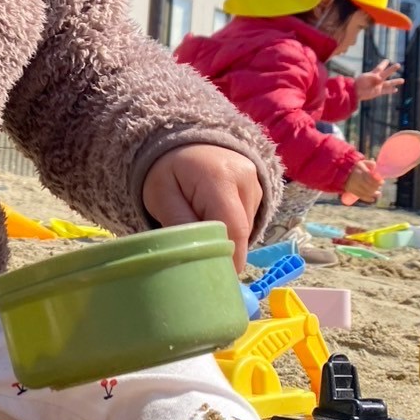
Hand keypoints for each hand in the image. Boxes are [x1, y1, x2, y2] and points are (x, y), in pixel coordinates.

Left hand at [141, 144, 262, 272]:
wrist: (183, 139)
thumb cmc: (166, 170)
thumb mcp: (160, 196)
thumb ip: (178, 225)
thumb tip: (196, 259)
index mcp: (219, 177)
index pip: (232, 229)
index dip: (227, 258)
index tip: (217, 279)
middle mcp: (246, 178)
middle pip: (241, 231)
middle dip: (224, 251)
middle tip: (202, 263)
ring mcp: (256, 182)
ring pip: (246, 228)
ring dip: (226, 237)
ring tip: (201, 228)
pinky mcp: (259, 189)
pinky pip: (247, 219)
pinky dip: (231, 227)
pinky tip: (212, 218)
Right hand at [343, 159, 382, 202]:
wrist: (343, 172)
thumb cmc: (356, 168)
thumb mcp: (362, 163)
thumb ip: (370, 164)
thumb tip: (376, 167)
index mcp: (360, 170)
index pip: (370, 177)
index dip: (377, 181)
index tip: (382, 182)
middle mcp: (356, 178)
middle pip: (369, 186)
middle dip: (376, 187)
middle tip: (380, 187)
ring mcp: (353, 185)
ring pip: (365, 192)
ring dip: (373, 194)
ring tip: (378, 193)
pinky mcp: (351, 190)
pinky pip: (360, 196)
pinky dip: (367, 198)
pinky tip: (372, 199)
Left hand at [355, 60, 403, 101]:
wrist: (355, 92)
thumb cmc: (358, 83)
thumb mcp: (364, 78)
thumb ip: (371, 77)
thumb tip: (379, 78)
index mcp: (373, 74)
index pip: (380, 67)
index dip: (383, 64)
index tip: (387, 60)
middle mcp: (377, 79)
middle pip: (386, 73)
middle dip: (392, 69)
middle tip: (398, 65)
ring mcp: (378, 86)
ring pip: (389, 83)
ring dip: (396, 81)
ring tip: (403, 80)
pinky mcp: (378, 92)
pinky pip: (386, 91)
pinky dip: (391, 90)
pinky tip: (396, 90)